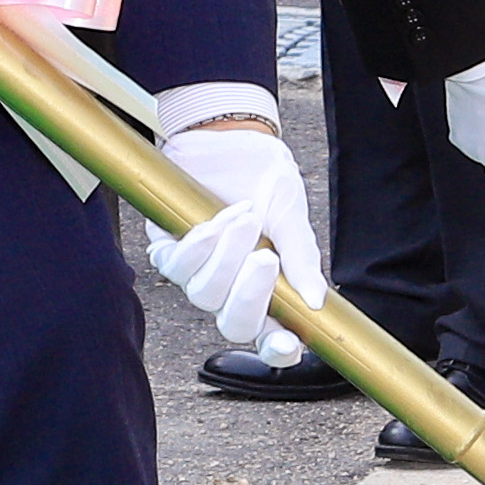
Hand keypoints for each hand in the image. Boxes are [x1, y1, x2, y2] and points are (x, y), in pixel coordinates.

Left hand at [152, 100, 326, 357]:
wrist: (228, 134)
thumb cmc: (262, 175)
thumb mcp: (291, 213)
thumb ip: (301, 257)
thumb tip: (317, 301)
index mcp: (267, 287)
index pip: (271, 335)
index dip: (278, 350)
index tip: (290, 344)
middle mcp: (230, 287)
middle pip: (234, 324)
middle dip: (250, 297)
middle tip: (266, 258)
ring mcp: (198, 272)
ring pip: (204, 296)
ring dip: (226, 258)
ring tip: (245, 217)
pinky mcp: (168, 249)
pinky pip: (176, 267)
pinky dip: (199, 245)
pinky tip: (216, 220)